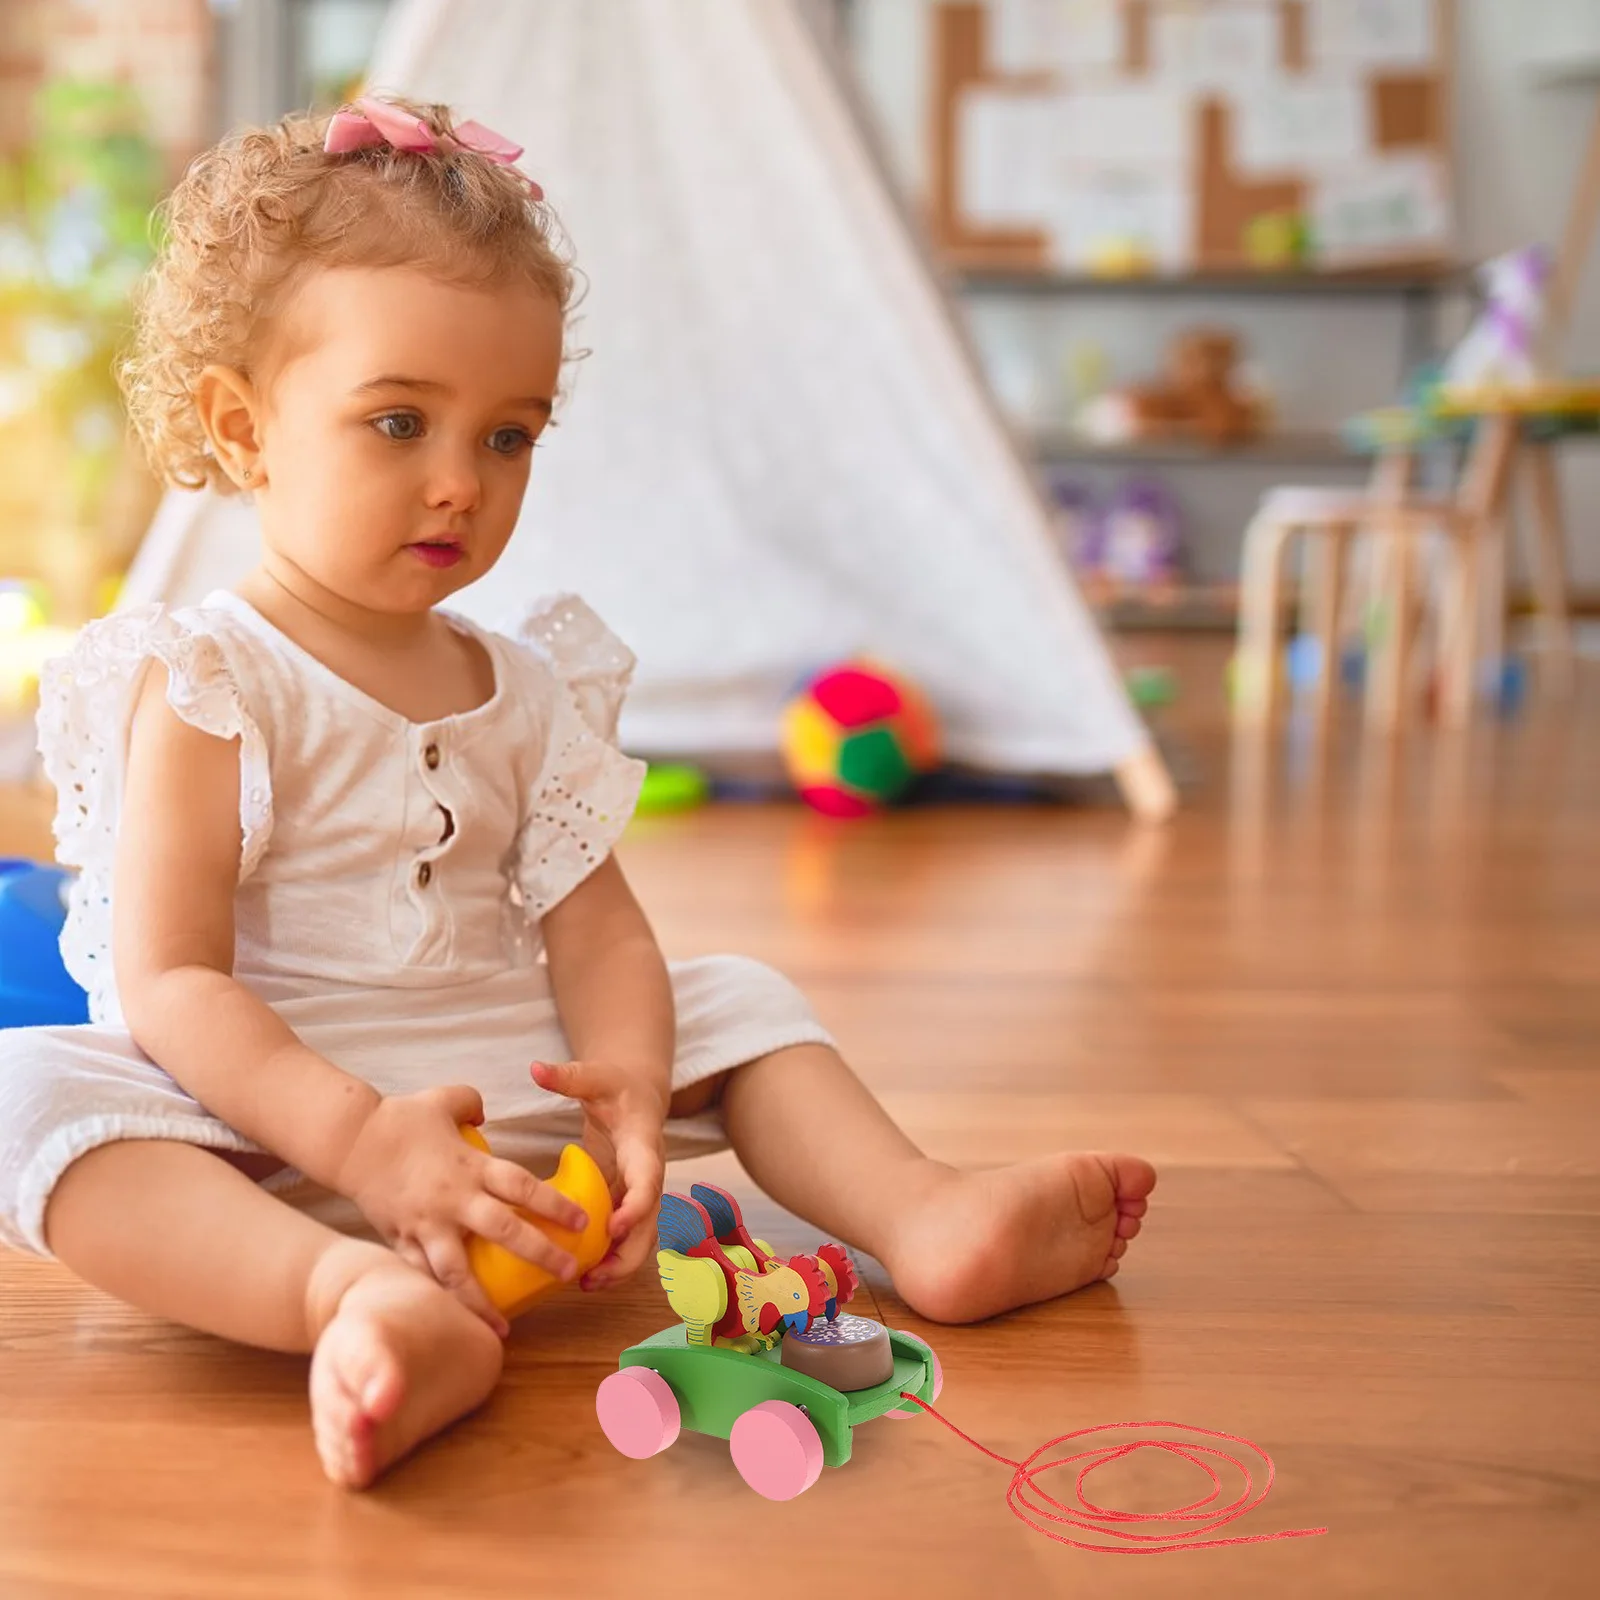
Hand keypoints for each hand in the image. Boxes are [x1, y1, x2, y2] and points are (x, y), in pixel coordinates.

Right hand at [335, 1083, 587, 1336]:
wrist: (349, 1140)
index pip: (522, 1186)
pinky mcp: (401, 1240)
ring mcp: (426, 1224)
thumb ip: (472, 1103)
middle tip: (567, 1272)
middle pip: (504, 1230)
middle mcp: (453, 1199)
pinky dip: (437, 1299)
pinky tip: (450, 1322)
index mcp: (470, 1166)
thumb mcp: (444, 1099)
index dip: (555, 1204)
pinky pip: (422, 1276)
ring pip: (458, 1271)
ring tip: (502, 1329)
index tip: (582, 1222)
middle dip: (539, 1253)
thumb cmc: (400, 1118)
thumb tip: (485, 1114)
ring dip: (481, 1302)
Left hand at [529, 1060, 666, 1289]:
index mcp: (644, 1146)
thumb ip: (568, 1075)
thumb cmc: (617, 1086)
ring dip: (619, 1264)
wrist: (638, 1095)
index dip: (636, 1206)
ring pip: (641, 1238)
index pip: (649, 1180)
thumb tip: (536, 1068)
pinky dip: (609, 1258)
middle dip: (628, 1252)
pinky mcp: (625, 1202)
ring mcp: (639, 1193)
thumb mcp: (595, 1076)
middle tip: (596, 1274)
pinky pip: (625, 1237)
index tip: (614, 1226)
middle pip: (651, 1222)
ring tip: (587, 1284)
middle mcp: (648, 1176)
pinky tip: (583, 1275)